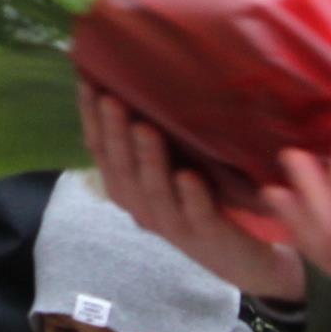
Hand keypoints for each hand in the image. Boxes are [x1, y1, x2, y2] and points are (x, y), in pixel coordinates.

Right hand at [78, 87, 304, 303]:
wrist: (242, 255)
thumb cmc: (201, 198)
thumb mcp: (173, 162)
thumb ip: (156, 134)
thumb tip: (142, 76)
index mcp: (129, 188)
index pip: (101, 152)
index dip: (91, 119)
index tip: (88, 81)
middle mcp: (143, 207)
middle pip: (121, 171)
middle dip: (115, 133)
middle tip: (112, 99)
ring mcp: (174, 224)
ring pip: (152, 193)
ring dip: (148, 160)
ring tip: (145, 127)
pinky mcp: (207, 236)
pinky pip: (196, 215)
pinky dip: (190, 196)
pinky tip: (188, 176)